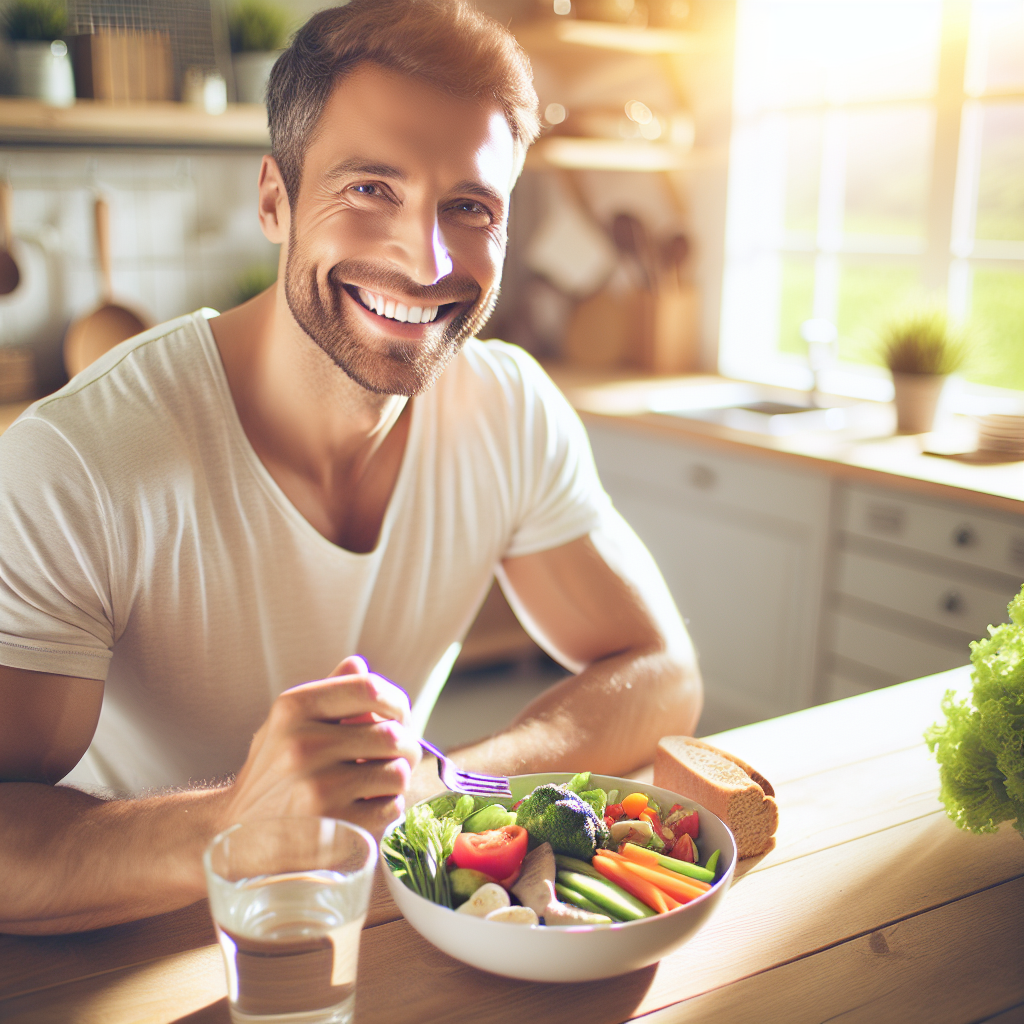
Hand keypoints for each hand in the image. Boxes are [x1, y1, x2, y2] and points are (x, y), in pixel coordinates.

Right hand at [219, 656, 421, 838]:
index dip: (397, 702)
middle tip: (398, 755)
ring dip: (396, 779)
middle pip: (393, 735)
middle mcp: (303, 746)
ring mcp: (317, 790)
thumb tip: (358, 664)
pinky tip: (365, 807)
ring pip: (397, 773)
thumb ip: (326, 692)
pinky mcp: (332, 829)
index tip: (399, 716)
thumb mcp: (286, 723)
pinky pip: (390, 809)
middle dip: (406, 746)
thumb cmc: (272, 771)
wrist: (234, 833)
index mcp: (294, 708)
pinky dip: (386, 808)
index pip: (369, 688)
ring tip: (378, 782)